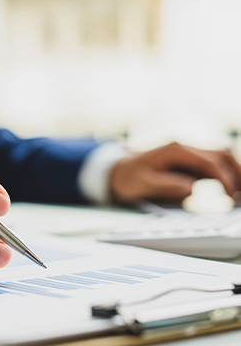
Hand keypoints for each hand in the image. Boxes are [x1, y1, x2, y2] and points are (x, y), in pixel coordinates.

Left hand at [109, 142, 240, 202]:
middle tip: (239, 197)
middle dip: (236, 174)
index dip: (223, 180)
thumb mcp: (142, 184)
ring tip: (239, 194)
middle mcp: (185, 147)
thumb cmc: (128, 177)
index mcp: (175, 150)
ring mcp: (188, 153)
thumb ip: (166, 186)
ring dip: (234, 172)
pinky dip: (225, 174)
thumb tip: (191, 190)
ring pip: (221, 157)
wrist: (117, 169)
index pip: (209, 162)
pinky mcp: (188, 161)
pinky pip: (213, 163)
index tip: (230, 196)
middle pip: (222, 155)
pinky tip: (230, 189)